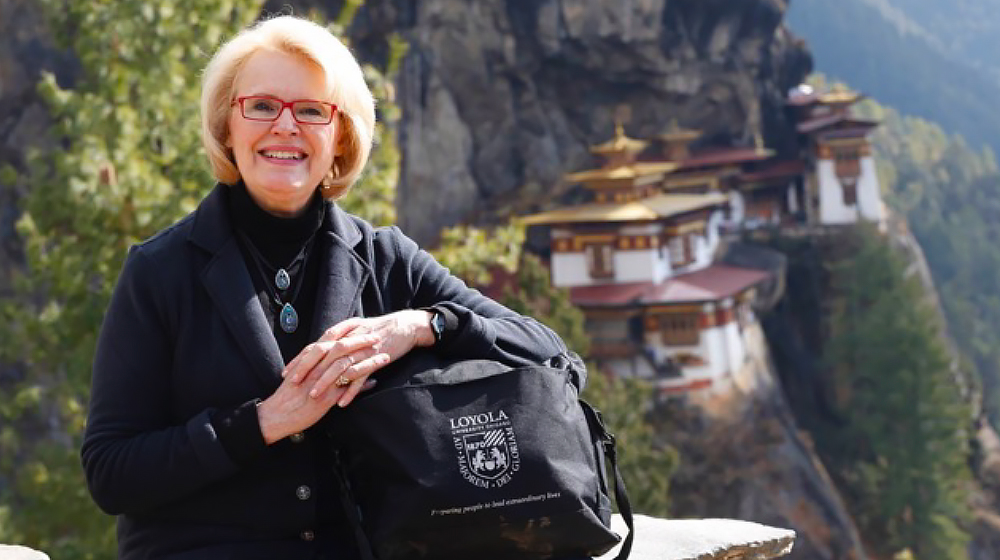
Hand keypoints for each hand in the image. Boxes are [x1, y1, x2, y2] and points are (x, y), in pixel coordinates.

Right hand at [257, 331, 388, 443]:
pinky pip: (347, 389)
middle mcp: (317, 368)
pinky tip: (374, 382)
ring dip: (368, 361)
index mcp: (310, 360)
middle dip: (362, 341)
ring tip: (384, 357)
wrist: (276, 415)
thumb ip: (312, 365)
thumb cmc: (287, 396)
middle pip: (343, 349)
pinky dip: (362, 385)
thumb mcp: (299, 375)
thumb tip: (327, 358)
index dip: (349, 333)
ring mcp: (322, 382)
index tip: (363, 328)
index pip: (333, 340)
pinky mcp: (326, 399)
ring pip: (349, 366)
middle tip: (377, 337)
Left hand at [284, 310, 434, 406]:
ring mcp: (362, 349)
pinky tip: (342, 403)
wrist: (404, 327)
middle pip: (323, 353)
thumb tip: (322, 352)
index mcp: (343, 332)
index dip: (300, 358)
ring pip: (340, 366)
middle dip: (306, 369)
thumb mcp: (357, 331)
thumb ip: (340, 340)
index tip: (286, 372)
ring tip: (314, 396)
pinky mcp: (376, 359)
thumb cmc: (380, 331)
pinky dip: (351, 390)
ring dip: (325, 381)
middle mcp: (350, 339)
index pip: (316, 345)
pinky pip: (361, 376)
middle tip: (294, 383)